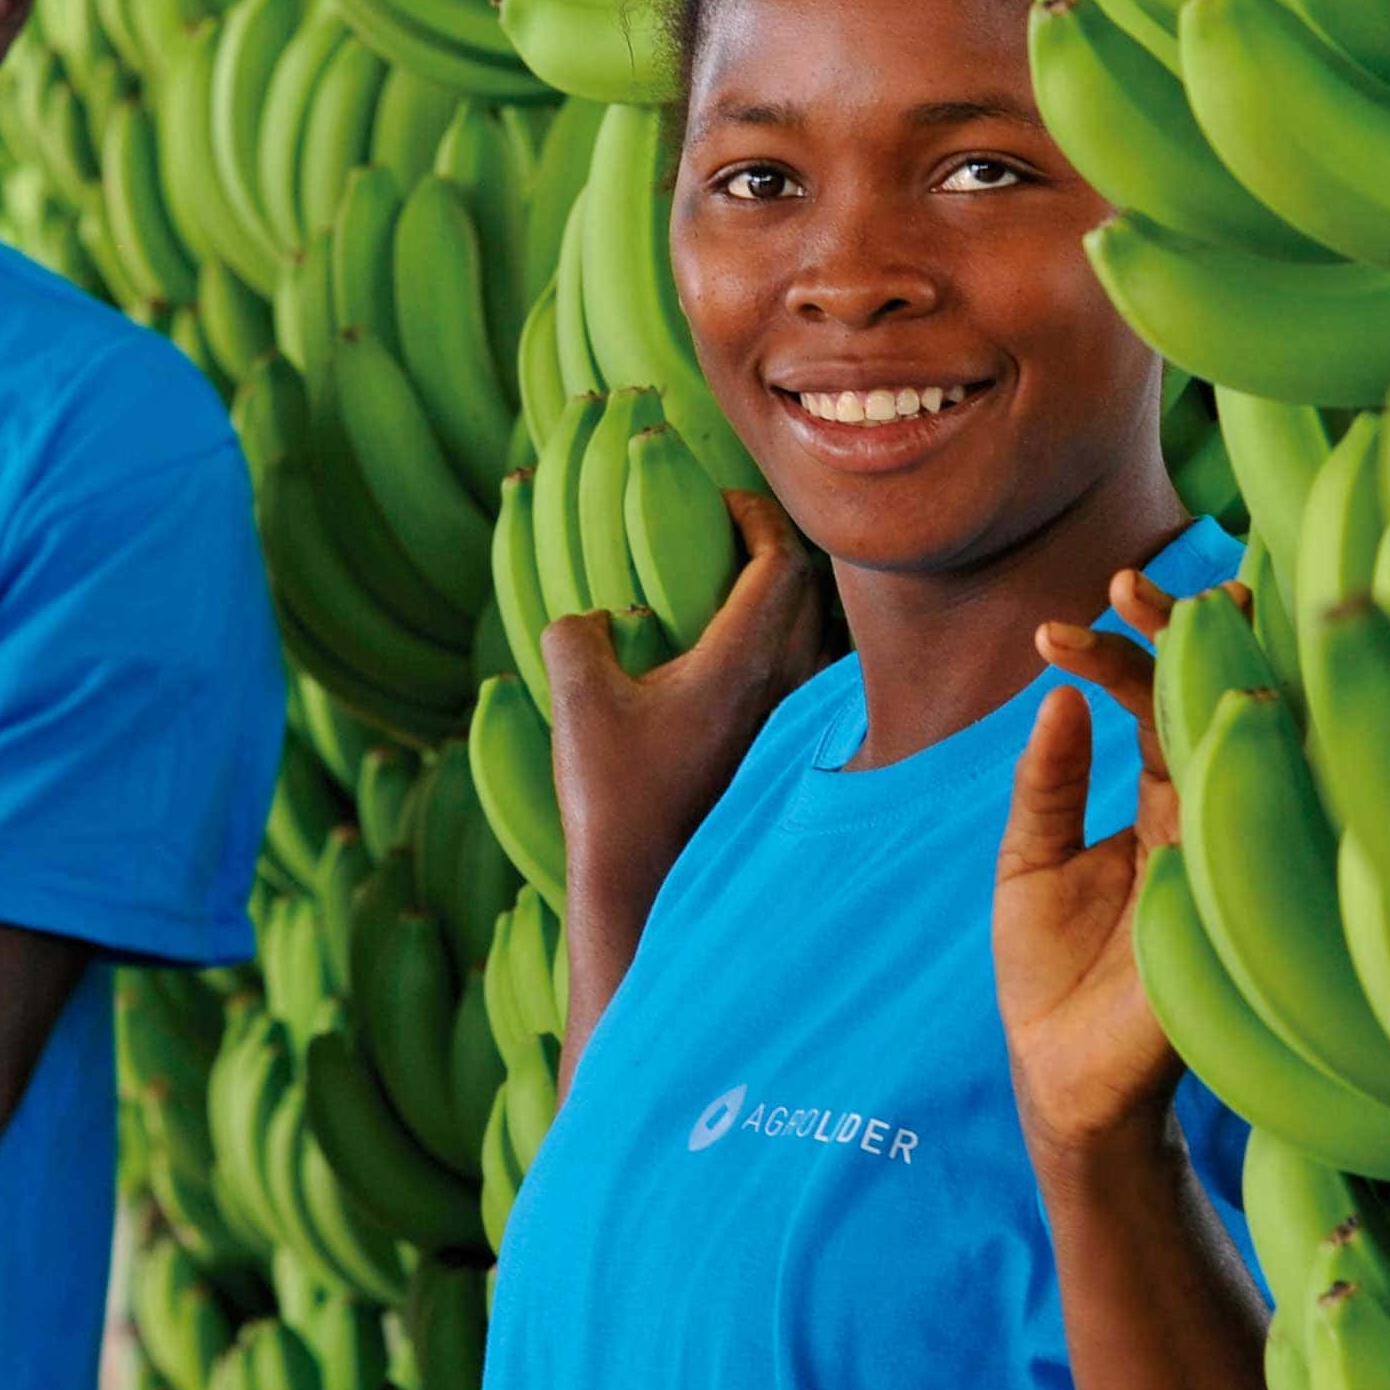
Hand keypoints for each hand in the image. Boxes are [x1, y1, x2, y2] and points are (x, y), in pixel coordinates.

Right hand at [539, 490, 828, 922]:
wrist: (646, 887)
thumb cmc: (613, 797)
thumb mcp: (577, 702)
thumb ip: (576, 635)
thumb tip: (592, 618)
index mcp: (742, 664)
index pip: (782, 563)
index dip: (759, 517)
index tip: (724, 501)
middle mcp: (781, 689)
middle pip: (809, 592)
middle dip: (777, 547)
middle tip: (730, 529)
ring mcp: (785, 724)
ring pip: (813, 635)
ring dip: (785, 597)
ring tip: (733, 583)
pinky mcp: (776, 753)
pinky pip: (801, 674)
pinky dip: (781, 642)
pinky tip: (732, 654)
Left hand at [996, 570, 1202, 1164]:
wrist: (1065, 1084)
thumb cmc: (1054, 974)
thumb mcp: (1031, 860)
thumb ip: (1047, 782)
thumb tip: (1057, 692)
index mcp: (1167, 805)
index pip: (1160, 704)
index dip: (1125, 652)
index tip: (1065, 619)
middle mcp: (1212, 819)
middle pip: (1216, 703)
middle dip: (1184, 635)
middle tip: (1131, 584)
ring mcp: (1232, 857)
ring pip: (1244, 745)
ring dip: (1208, 673)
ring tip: (1159, 612)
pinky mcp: (1236, 905)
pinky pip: (1253, 824)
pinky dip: (1236, 763)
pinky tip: (1211, 712)